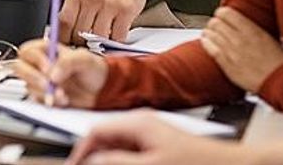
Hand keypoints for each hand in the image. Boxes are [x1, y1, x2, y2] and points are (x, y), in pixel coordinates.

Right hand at [13, 38, 107, 107]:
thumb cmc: (92, 69)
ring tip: (63, 95)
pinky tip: (62, 101)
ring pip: (28, 85)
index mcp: (46, 50)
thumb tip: (52, 74)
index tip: (48, 69)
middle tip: (48, 85)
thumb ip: (67, 62)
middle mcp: (39, 65)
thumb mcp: (84, 59)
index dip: (35, 60)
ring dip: (44, 92)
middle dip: (33, 77)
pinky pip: (36, 100)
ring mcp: (39, 81)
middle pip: (20, 68)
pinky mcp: (42, 96)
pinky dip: (49, 101)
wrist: (101, 90)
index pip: (28, 51)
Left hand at [60, 0, 147, 42]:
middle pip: (80, 32)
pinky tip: (115, 38)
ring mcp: (109, 5)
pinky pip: (117, 37)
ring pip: (99, 37)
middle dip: (82, 44)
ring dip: (100, 45)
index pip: (64, 22)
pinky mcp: (126, 11)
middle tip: (86, 47)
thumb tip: (62, 36)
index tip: (66, 47)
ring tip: (101, 43)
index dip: (63, 38)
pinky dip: (115, 42)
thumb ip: (73, 12)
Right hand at [67, 113, 244, 164]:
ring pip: (118, 149)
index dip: (80, 152)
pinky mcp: (160, 149)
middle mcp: (143, 127)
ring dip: (109, 160)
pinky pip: (132, 154)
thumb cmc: (201, 162)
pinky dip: (124, 162)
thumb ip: (118, 161)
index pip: (95, 131)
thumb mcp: (152, 164)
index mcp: (138, 123)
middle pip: (105, 141)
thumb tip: (92, 160)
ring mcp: (152, 138)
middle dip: (94, 158)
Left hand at [201, 6, 282, 92]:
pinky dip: (206, 43)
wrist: (279, 80)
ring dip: (209, 32)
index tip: (222, 15)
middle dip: (214, 22)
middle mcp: (239, 38)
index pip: (226, 13)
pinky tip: (206, 41)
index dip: (221, 13)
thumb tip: (241, 23)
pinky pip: (209, 49)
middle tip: (216, 25)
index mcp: (251, 30)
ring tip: (210, 33)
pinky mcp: (226, 64)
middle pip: (215, 22)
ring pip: (210, 34)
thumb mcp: (268, 37)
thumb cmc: (278, 61)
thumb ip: (251, 28)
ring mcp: (231, 51)